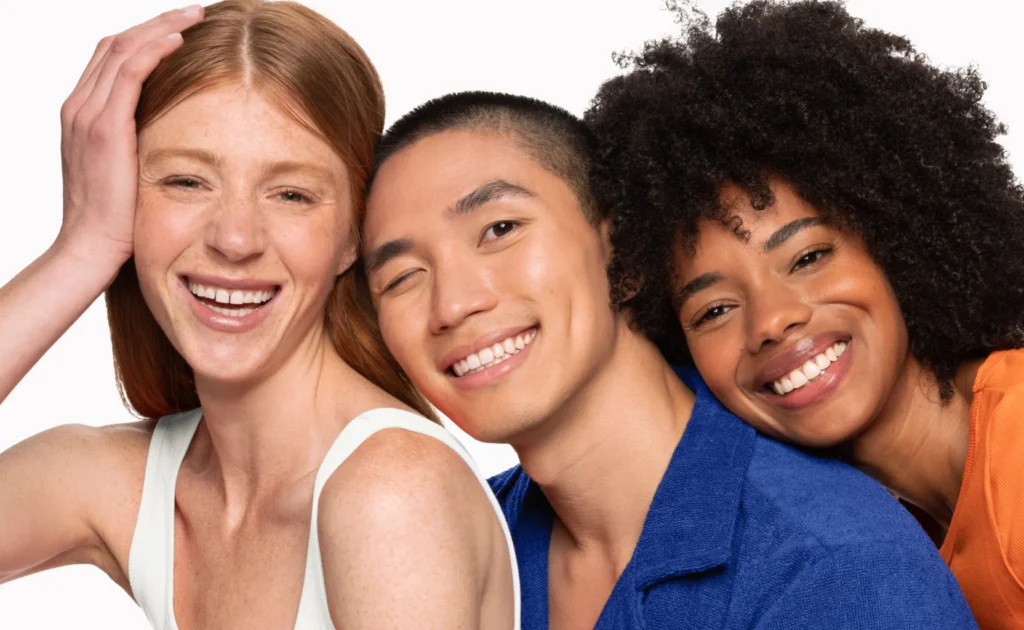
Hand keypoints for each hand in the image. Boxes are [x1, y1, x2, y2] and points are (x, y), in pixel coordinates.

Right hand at [57, 5, 204, 267]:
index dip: (146, 37)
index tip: (181, 28)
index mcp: (83, 115)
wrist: (90, 247)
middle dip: (157, 23)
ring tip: (194, 16)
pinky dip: (153, 50)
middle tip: (193, 12)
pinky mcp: (104, 127)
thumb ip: (138, 144)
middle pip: (117, 44)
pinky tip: (179, 40)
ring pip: (123, 49)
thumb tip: (170, 133)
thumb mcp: (126, 172)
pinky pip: (128, 73)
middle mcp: (80, 107)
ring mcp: (88, 115)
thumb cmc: (116, 219)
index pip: (111, 57)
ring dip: (161, 27)